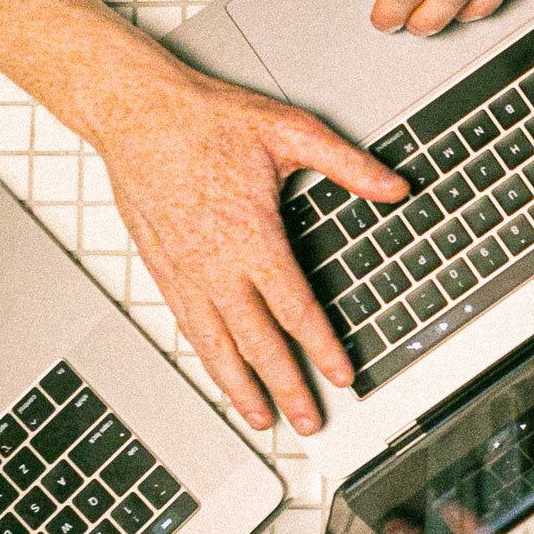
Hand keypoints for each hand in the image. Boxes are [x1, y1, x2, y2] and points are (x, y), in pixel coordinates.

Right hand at [96, 67, 407, 433]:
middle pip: (256, 342)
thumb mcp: (291, 131)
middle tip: (309, 421)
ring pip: (215, 344)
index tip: (342, 377)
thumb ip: (349, 166)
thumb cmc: (209, 119)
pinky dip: (207, 356)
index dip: (321, 348)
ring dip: (240, 385)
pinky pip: (187, 324)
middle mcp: (214, 263)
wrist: (137, 112)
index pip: (295, 309)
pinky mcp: (160, 266)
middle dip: (286, 386)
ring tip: (260, 417)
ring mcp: (182, 270)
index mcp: (251, 236)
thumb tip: (396, 187)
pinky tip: (219, 371)